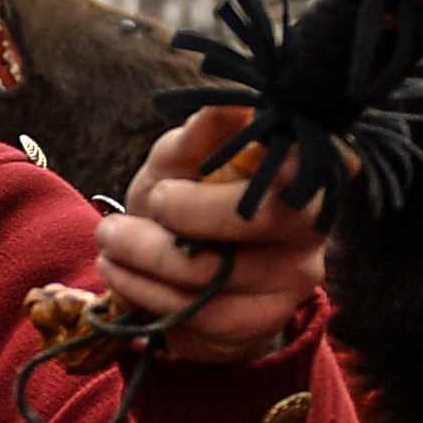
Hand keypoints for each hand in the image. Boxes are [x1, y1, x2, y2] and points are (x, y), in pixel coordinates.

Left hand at [96, 106, 330, 362]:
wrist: (176, 269)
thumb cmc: (183, 195)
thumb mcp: (178, 159)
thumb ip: (198, 136)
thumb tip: (227, 104)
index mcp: (299, 167)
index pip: (292, 161)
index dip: (239, 166)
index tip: (167, 188)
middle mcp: (313, 221)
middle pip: (257, 216)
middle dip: (180, 216)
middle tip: (122, 219)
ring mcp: (295, 275)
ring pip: (216, 273)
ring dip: (144, 259)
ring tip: (109, 242)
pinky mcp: (268, 319)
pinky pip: (204, 313)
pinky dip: (148, 293)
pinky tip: (122, 274)